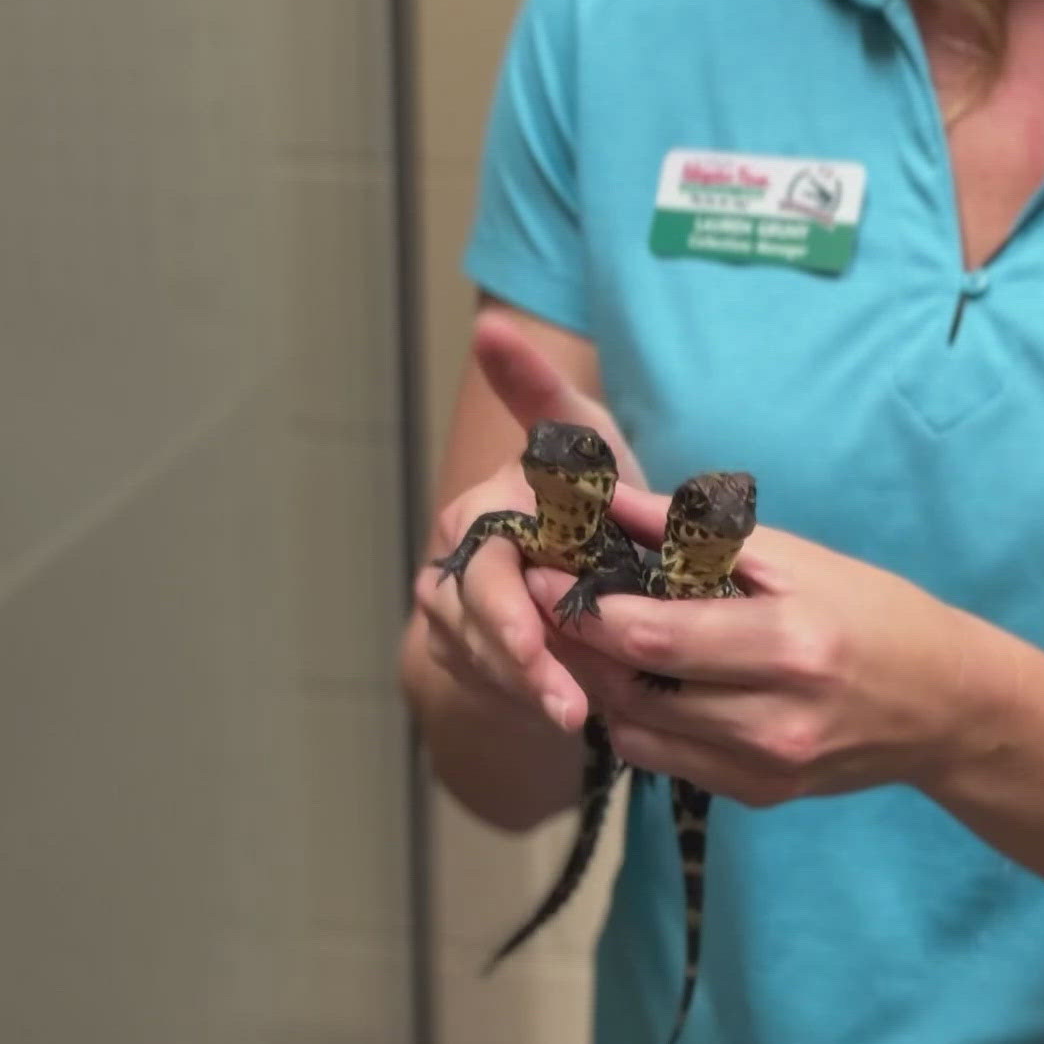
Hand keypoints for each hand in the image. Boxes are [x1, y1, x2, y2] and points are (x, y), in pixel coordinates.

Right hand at [409, 309, 646, 733]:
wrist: (574, 558)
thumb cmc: (588, 488)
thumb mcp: (578, 437)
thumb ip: (538, 390)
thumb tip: (489, 326)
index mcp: (484, 508)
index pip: (486, 560)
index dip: (508, 606)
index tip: (538, 636)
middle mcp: (457, 558)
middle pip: (478, 619)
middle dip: (521, 662)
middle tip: (569, 703)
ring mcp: (455, 612)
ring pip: (482, 659)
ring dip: (530, 689)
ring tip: (580, 716)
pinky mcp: (464, 657)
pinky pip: (489, 686)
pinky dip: (527, 700)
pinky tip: (572, 715)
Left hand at [525, 485, 1012, 806]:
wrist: (948, 706)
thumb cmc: (876, 613)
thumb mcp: (799, 558)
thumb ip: (697, 533)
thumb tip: (611, 497)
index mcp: (788, 647)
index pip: (651, 636)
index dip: (583, 608)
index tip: (539, 570)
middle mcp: (773, 721)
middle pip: (632, 690)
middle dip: (575, 644)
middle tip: (536, 600)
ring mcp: (765, 768)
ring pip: (637, 733)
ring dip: (596, 684)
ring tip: (574, 636)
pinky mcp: (759, 795)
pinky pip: (666, 762)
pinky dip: (635, 719)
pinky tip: (629, 678)